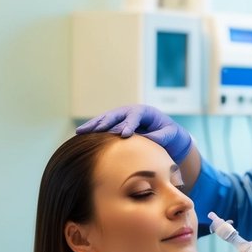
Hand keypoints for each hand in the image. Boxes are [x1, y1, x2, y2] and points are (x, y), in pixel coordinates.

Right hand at [75, 104, 192, 162]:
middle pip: (115, 115)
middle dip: (103, 123)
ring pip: (105, 120)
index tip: (124, 134)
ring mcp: (122, 118)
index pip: (134, 115)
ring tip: (79, 132)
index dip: (128, 124)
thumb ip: (160, 137)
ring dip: (93, 126)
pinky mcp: (117, 126)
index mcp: (145, 111)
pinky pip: (103, 127)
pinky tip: (81, 136)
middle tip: (94, 131)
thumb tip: (148, 139)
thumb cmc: (171, 135)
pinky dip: (93, 131)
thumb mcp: (170, 135)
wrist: (170, 137)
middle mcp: (131, 112)